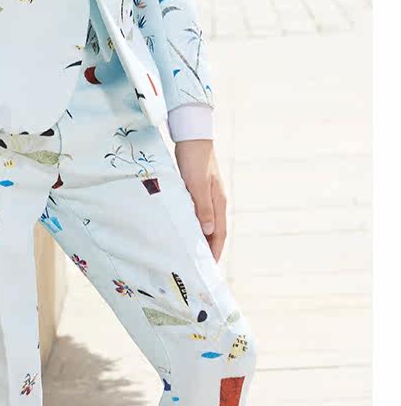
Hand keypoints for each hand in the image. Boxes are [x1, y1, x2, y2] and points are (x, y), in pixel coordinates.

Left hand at [174, 139, 226, 262]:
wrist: (191, 136)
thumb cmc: (194, 159)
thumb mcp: (197, 184)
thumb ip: (203, 207)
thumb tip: (209, 231)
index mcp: (218, 202)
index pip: (219, 234)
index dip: (215, 251)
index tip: (210, 268)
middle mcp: (216, 201)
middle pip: (215, 231)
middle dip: (210, 250)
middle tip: (200, 267)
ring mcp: (208, 196)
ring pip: (207, 223)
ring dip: (202, 239)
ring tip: (192, 253)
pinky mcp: (199, 190)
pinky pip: (199, 214)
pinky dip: (195, 225)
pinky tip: (186, 229)